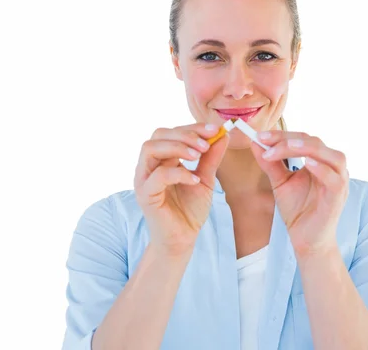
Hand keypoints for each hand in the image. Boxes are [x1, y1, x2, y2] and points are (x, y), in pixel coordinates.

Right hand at [134, 123, 229, 255]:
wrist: (183, 239)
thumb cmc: (190, 210)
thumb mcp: (205, 179)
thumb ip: (211, 157)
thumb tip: (222, 134)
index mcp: (161, 159)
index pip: (172, 132)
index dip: (193, 128)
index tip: (215, 129)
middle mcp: (149, 166)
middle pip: (159, 134)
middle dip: (185, 134)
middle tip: (206, 144)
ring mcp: (144, 179)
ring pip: (151, 148)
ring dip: (177, 147)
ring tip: (198, 155)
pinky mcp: (146, 195)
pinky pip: (158, 175)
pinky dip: (178, 173)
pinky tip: (194, 179)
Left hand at [249, 130, 349, 254]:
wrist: (305, 239)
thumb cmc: (297, 210)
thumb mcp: (280, 182)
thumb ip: (270, 163)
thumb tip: (255, 142)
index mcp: (319, 160)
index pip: (302, 139)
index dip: (281, 135)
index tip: (259, 136)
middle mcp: (332, 167)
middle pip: (315, 142)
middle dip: (289, 139)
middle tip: (266, 141)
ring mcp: (338, 181)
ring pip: (331, 156)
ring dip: (308, 148)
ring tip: (286, 146)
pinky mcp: (338, 197)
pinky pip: (335, 179)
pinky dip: (322, 169)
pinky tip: (307, 163)